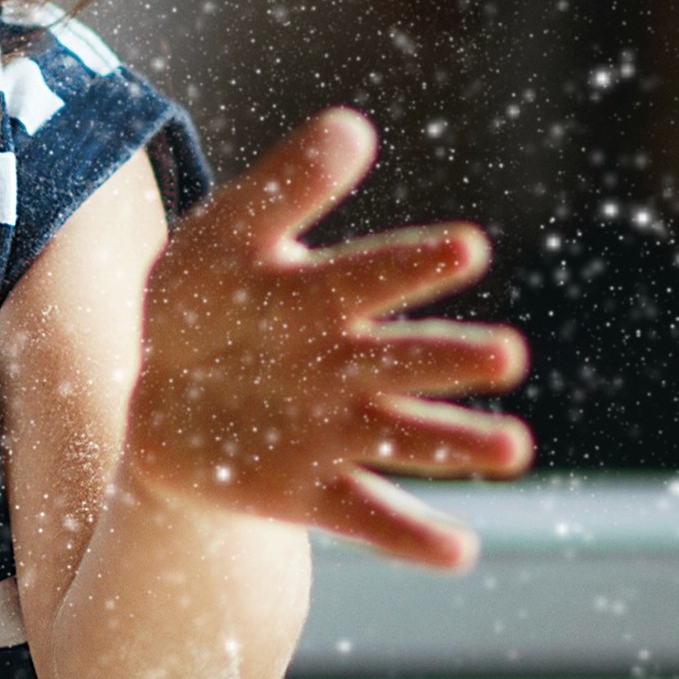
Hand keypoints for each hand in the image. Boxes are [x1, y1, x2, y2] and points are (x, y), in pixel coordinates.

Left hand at [123, 108, 531, 570]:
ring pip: (406, 437)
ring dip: (459, 443)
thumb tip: (353, 126)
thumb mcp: (225, 235)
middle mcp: (348, 363)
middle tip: (507, 354)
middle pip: (406, 359)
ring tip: (514, 450)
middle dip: (454, 357)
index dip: (416, 263)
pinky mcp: (314, 492)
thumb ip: (284, 186)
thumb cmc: (208, 301)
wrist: (163, 395)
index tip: (469, 247)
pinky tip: (459, 553)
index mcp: (326, 293)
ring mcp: (336, 430)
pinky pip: (367, 516)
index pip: (376, 274)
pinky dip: (411, 538)